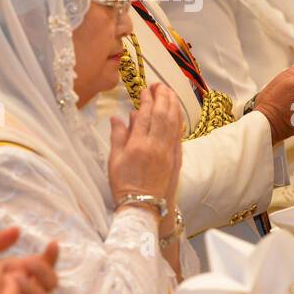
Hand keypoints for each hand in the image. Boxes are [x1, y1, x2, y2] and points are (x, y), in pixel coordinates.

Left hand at [0, 228, 60, 293]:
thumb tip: (17, 230)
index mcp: (17, 273)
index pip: (44, 265)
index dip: (52, 256)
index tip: (51, 244)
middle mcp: (22, 292)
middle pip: (50, 284)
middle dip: (44, 272)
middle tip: (26, 265)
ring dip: (33, 290)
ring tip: (14, 280)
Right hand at [108, 83, 181, 215]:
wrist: (143, 208)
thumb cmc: (124, 185)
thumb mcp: (114, 161)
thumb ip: (117, 137)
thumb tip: (118, 117)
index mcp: (137, 145)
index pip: (144, 115)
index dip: (146, 99)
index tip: (145, 89)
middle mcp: (155, 146)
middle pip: (162, 114)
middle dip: (162, 96)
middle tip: (159, 85)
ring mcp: (168, 152)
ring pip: (173, 122)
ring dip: (173, 104)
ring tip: (170, 92)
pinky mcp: (176, 159)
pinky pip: (179, 134)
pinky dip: (178, 120)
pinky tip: (177, 112)